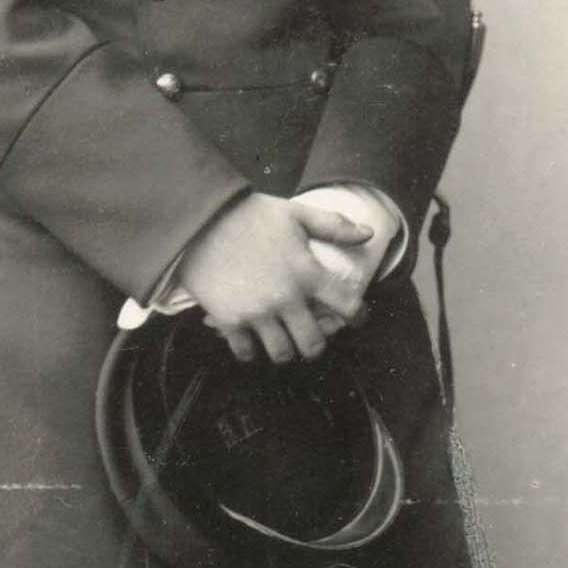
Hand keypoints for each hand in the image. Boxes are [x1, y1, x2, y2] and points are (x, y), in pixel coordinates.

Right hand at [178, 192, 373, 364]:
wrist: (199, 219)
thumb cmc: (249, 214)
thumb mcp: (295, 213)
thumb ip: (333, 226)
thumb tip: (368, 234)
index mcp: (306, 272)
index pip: (347, 305)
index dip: (358, 316)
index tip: (356, 318)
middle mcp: (285, 298)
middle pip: (313, 345)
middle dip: (316, 344)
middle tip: (311, 336)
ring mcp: (256, 313)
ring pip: (282, 354)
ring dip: (285, 350)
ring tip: (283, 339)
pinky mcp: (229, 320)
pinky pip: (246, 352)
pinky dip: (251, 349)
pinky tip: (252, 338)